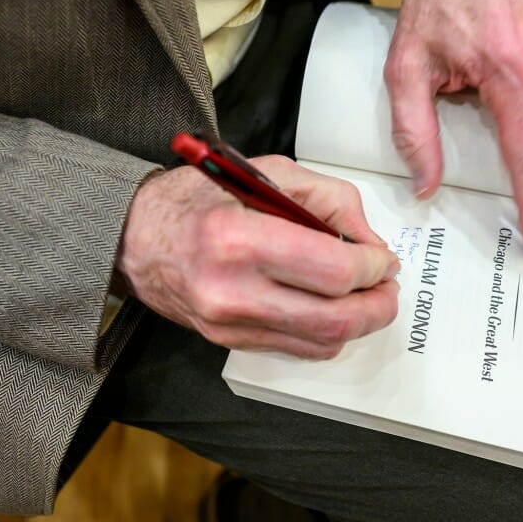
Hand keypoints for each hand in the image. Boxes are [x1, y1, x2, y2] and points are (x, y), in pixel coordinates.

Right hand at [116, 156, 400, 358]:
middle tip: (388, 286)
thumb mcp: (265, 171)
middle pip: (334, 319)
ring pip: (321, 343)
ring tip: (368, 297)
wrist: (134, 238)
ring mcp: (230, 325)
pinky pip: (299, 350)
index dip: (373, 267)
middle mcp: (232, 292)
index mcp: (239, 240)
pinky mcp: (230, 343)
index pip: (333, 271)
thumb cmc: (195, 199)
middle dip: (377, 305)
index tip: (382, 258)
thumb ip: (328, 199)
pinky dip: (328, 333)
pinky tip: (334, 309)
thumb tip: (370, 241)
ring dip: (359, 323)